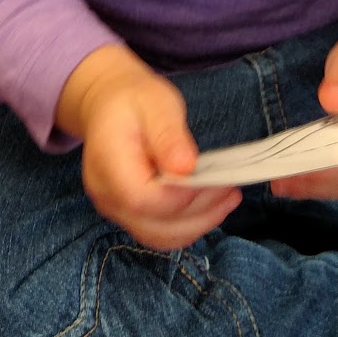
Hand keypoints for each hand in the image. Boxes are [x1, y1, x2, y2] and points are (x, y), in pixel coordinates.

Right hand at [57, 45, 240, 250]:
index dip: (183, 196)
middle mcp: (106, 195)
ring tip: (228, 197)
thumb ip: (169, 135)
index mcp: (107, 164)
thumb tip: (186, 168)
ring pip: (160, 236)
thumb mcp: (155, 103)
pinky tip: (212, 205)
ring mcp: (115, 209)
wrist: (108, 104)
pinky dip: (189, 224)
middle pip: (154, 225)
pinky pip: (160, 233)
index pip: (143, 199)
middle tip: (231, 188)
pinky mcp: (129, 215)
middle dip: (200, 212)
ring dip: (199, 222)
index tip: (217, 179)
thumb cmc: (133, 100)